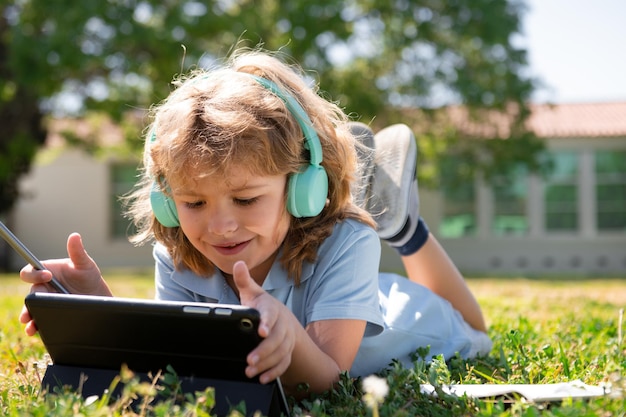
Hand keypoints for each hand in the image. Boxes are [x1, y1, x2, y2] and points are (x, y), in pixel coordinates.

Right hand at [19, 233, 110, 335]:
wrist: (97, 298)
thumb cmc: (88, 277)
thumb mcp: (85, 264)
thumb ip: (78, 252)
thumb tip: (74, 236)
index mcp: (45, 272)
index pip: (30, 272)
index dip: (34, 274)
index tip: (47, 275)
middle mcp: (42, 287)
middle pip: (29, 294)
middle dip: (29, 301)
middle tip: (32, 306)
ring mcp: (44, 302)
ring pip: (30, 309)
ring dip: (28, 316)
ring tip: (30, 324)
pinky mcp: (48, 314)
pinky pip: (38, 321)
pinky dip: (35, 326)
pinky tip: (35, 330)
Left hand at [232, 260, 296, 383]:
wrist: (284, 319)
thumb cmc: (263, 306)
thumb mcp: (253, 292)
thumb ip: (244, 280)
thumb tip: (237, 263)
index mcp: (272, 309)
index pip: (271, 315)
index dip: (266, 322)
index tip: (260, 331)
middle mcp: (282, 325)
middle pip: (277, 339)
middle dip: (264, 350)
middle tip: (249, 360)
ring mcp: (286, 340)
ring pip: (281, 353)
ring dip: (267, 364)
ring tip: (250, 371)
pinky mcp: (287, 353)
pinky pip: (284, 363)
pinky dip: (275, 372)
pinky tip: (262, 378)